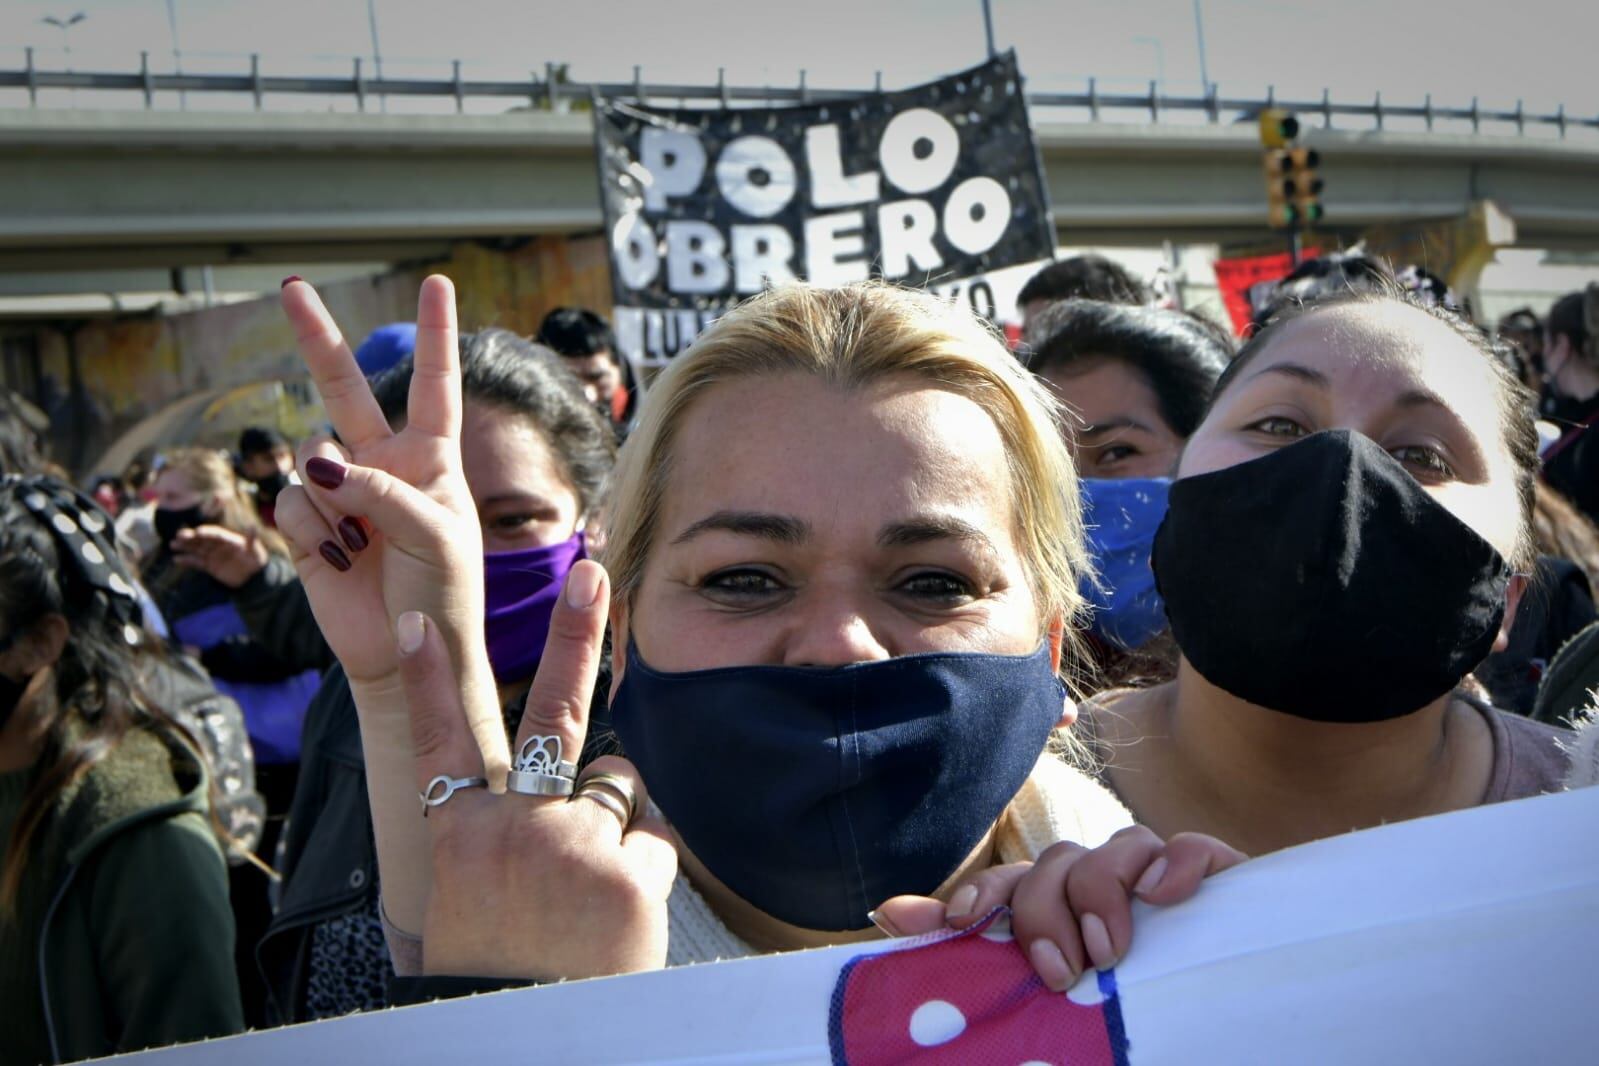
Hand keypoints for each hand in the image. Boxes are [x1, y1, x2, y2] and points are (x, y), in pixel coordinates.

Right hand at [171, 525, 268, 587]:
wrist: (252, 577)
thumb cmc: (256, 560)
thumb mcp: (255, 551)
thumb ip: (252, 540)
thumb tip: (253, 526)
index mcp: (228, 539)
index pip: (215, 534)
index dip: (207, 532)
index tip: (198, 532)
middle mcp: (218, 545)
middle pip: (202, 540)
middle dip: (191, 537)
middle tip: (179, 535)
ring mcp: (212, 555)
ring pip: (196, 549)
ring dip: (185, 547)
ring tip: (173, 544)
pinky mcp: (209, 566)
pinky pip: (196, 563)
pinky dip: (187, 561)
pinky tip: (176, 560)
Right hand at [274, 276, 497, 761]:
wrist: (408, 650)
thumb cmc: (442, 591)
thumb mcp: (437, 536)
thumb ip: (385, 493)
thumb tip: (321, 466)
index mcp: (432, 458)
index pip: (435, 385)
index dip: (435, 335)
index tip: (437, 283)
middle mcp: (383, 463)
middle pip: (344, 389)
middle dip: (318, 339)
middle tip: (290, 285)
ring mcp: (341, 491)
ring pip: (314, 459)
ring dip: (337, 503)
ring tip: (366, 547)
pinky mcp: (306, 524)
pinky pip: (293, 504)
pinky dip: (316, 534)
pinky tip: (341, 562)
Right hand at [397, 560, 677, 978]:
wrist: (523, 1041)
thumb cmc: (498, 975)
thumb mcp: (467, 902)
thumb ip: (498, 838)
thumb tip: (567, 785)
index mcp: (460, 835)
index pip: (439, 741)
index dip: (431, 679)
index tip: (422, 622)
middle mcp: (516, 826)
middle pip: (551, 713)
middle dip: (575, 636)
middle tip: (593, 574)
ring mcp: (576, 843)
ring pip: (618, 786)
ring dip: (615, 822)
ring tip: (589, 895)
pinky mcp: (632, 872)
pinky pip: (655, 842)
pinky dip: (645, 873)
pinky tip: (620, 921)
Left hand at [874, 826, 1245, 990]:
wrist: (1227, 1006)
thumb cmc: (1126, 1001)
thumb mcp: (1048, 988)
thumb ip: (972, 953)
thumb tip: (884, 914)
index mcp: (1055, 906)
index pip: (1008, 884)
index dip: (979, 894)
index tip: (959, 923)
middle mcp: (1098, 879)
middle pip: (1055, 863)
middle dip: (1044, 914)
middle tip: (1058, 973)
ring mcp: (1154, 873)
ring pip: (1118, 846)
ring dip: (1102, 893)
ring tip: (1109, 954)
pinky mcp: (1214, 874)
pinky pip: (1190, 846)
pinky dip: (1175, 863)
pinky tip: (1163, 896)